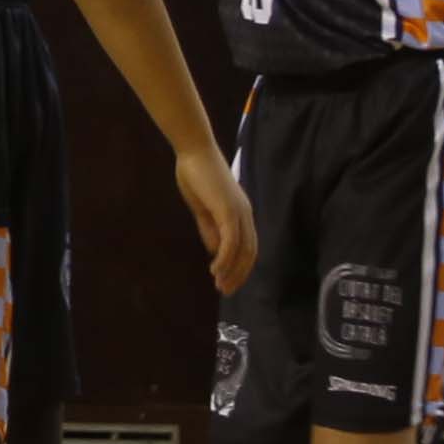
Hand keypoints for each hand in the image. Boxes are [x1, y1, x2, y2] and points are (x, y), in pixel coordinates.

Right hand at [175, 143, 258, 293]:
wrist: (194, 152)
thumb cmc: (196, 175)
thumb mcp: (202, 209)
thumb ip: (210, 229)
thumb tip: (216, 251)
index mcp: (241, 214)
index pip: (247, 247)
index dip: (239, 267)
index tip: (226, 281)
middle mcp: (246, 215)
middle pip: (250, 253)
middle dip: (238, 274)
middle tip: (225, 290)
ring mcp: (239, 213)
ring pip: (242, 251)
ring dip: (232, 271)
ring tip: (219, 284)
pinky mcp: (229, 211)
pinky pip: (231, 241)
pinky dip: (225, 258)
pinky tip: (215, 269)